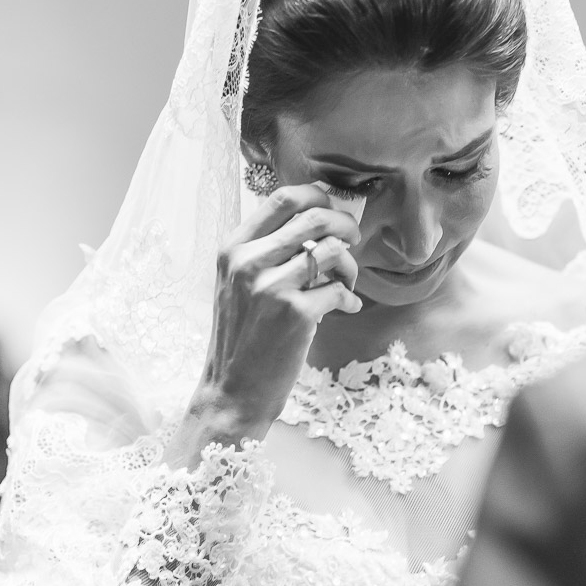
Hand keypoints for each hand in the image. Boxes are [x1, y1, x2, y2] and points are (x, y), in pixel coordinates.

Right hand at [175, 185, 361, 462]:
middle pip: (314, 215)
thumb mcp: (238, 284)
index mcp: (233, 248)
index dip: (317, 194)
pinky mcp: (296, 314)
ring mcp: (272, 287)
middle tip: (354, 238)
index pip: (281, 198)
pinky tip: (346, 307)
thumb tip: (314, 218)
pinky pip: (340, 289)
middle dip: (344, 222)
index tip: (332, 205)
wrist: (232, 391)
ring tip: (348, 281)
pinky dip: (350, 298)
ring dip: (351, 264)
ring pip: (333, 249)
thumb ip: (265, 250)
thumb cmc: (242, 336)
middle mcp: (248, 261)